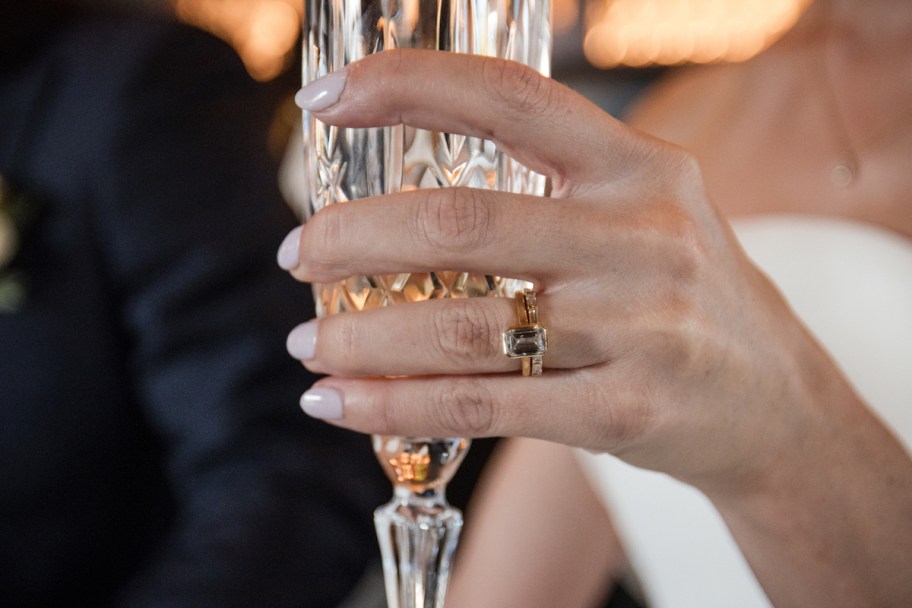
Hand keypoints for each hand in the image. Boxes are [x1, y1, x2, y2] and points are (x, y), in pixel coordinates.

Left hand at [280, 49, 828, 491]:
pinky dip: (395, 406)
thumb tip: (399, 210)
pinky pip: (483, 406)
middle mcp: (643, 237)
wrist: (774, 402)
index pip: (508, 98)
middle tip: (298, 255)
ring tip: (307, 347)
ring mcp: (639, 328)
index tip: (324, 104)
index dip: (406, 87)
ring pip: (461, 327)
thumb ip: (547, 196)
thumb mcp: (641, 216)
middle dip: (355, 238)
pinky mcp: (626, 412)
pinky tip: (340, 405)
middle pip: (462, 223)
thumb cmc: (682, 297)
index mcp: (640, 167)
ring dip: (362, 337)